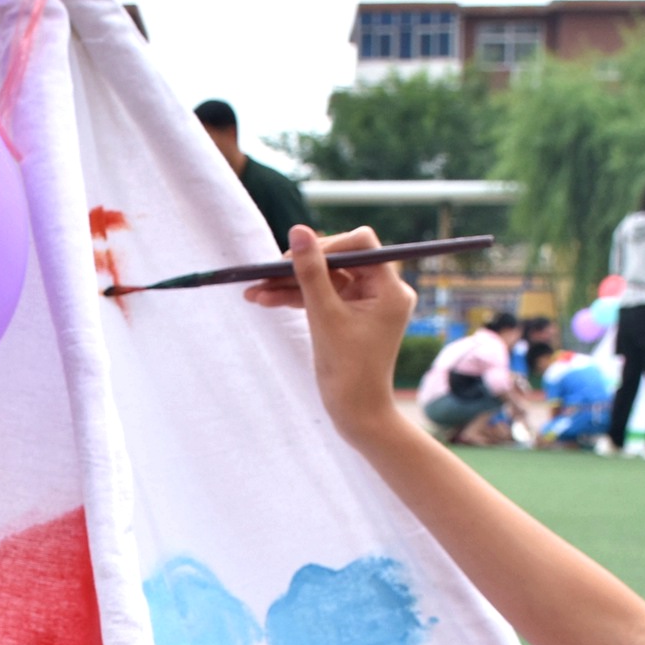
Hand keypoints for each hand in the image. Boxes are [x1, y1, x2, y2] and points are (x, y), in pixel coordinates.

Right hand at [243, 227, 415, 444]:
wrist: (356, 413)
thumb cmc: (347, 369)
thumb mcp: (323, 316)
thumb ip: (310, 272)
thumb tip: (299, 231)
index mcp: (390, 288)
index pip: (361, 244)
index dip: (328, 245)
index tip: (296, 258)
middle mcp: (383, 291)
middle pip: (339, 261)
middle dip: (301, 268)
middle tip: (266, 273)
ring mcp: (367, 303)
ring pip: (326, 280)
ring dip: (291, 285)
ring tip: (254, 291)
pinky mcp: (351, 316)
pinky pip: (323, 297)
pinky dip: (298, 299)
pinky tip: (265, 299)